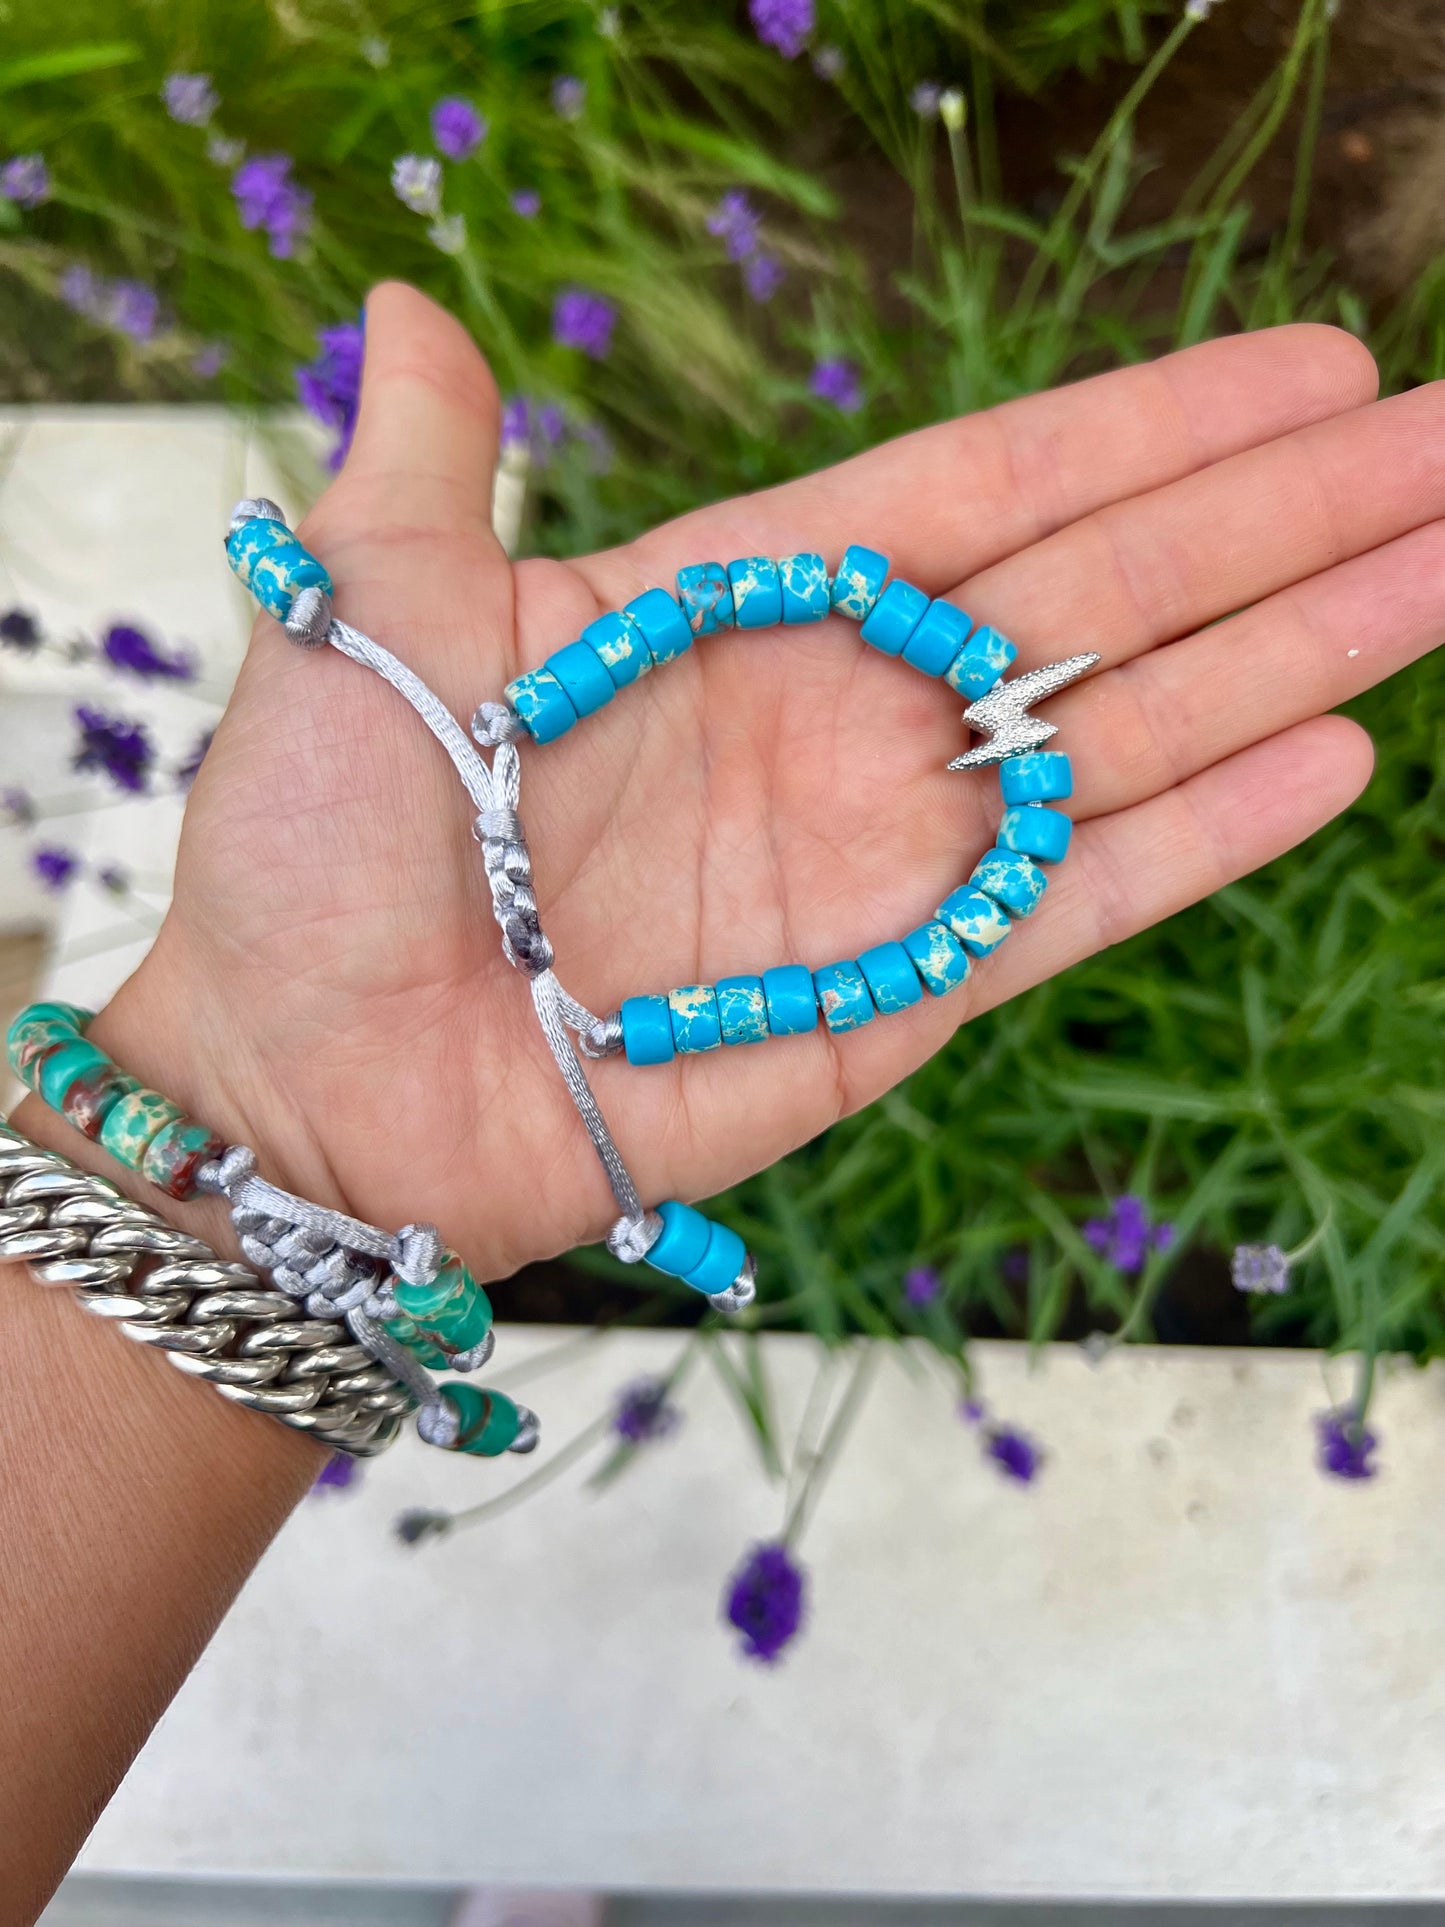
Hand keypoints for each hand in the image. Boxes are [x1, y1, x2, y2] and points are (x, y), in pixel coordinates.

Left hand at [28, 285, 1440, 1281]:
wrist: (304, 1089)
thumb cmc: (312, 850)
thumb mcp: (365, 610)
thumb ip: (427, 459)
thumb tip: (414, 306)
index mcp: (736, 601)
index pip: (989, 488)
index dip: (1151, 426)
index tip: (1308, 364)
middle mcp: (838, 715)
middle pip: (1104, 591)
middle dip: (1284, 512)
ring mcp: (882, 857)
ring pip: (1128, 727)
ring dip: (1298, 644)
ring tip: (1444, 559)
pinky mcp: (900, 994)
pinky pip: (1081, 897)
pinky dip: (1208, 830)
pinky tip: (1340, 752)